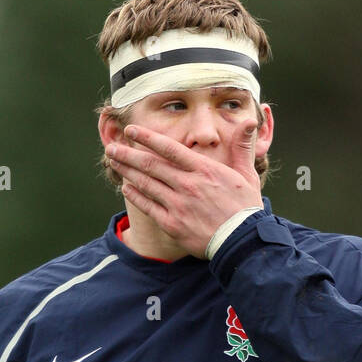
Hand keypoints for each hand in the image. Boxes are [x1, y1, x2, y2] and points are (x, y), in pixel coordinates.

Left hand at [106, 122, 262, 257]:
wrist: (241, 242)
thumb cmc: (245, 208)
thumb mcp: (247, 174)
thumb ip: (242, 146)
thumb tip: (250, 120)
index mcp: (203, 170)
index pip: (169, 148)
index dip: (147, 138)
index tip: (131, 130)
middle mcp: (187, 185)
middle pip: (150, 165)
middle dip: (128, 154)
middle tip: (111, 147)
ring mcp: (178, 205)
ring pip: (146, 184)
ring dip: (127, 171)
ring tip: (114, 162)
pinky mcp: (172, 224)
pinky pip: (149, 207)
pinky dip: (136, 196)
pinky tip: (126, 187)